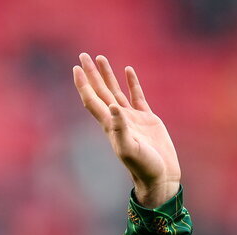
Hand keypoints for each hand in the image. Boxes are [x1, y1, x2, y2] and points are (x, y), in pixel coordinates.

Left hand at [73, 53, 180, 207]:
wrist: (159, 177)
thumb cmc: (143, 166)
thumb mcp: (130, 148)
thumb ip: (120, 128)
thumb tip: (112, 106)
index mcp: (110, 125)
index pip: (92, 100)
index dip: (83, 84)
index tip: (76, 68)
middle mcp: (117, 119)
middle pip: (100, 91)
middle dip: (91, 74)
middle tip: (82, 55)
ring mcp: (132, 118)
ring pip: (115, 91)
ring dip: (107, 75)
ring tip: (100, 58)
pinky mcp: (147, 119)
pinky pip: (136, 96)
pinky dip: (132, 83)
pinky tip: (128, 70)